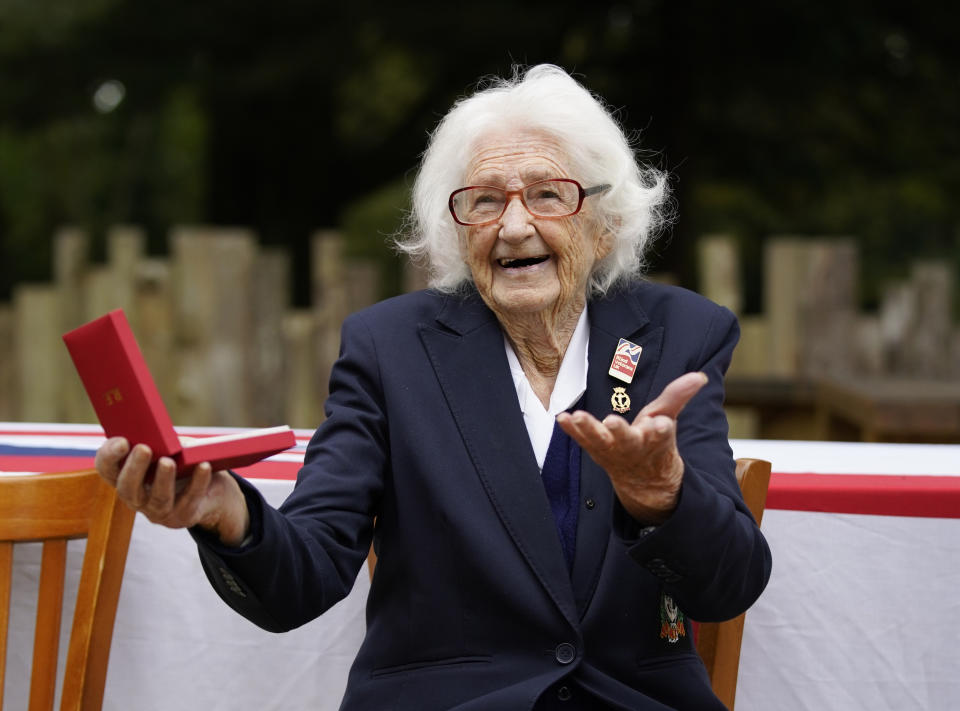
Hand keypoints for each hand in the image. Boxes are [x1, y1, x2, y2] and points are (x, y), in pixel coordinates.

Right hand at [94, 437, 250, 545]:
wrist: (212, 492)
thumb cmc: (184, 463)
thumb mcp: (172, 449)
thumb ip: (164, 442)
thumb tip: (166, 437)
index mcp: (127, 477)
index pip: (107, 469)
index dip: (109, 456)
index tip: (122, 441)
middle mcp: (137, 498)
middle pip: (128, 488)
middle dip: (134, 468)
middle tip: (143, 448)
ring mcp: (160, 511)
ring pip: (159, 498)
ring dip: (163, 479)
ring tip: (168, 461)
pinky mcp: (184, 516)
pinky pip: (190, 499)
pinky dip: (198, 481)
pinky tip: (203, 465)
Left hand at [556, 372, 707, 523]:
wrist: (643, 479)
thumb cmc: (653, 441)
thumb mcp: (667, 417)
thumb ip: (678, 396)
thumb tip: (699, 376)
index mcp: (656, 439)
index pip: (661, 433)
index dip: (661, 429)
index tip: (661, 424)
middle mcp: (634, 447)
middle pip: (627, 439)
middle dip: (620, 431)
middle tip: (612, 422)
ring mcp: (612, 450)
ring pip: (600, 441)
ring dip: (589, 429)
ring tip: (578, 418)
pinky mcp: (595, 449)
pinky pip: (582, 440)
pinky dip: (571, 431)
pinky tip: (562, 419)